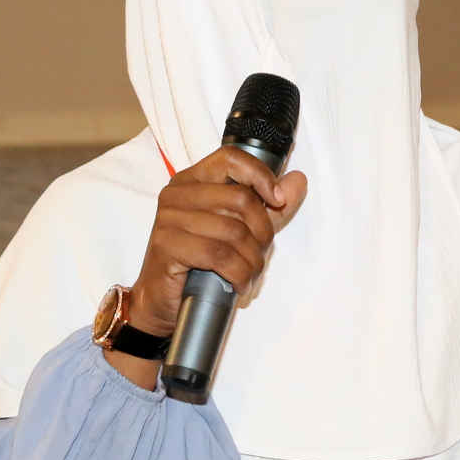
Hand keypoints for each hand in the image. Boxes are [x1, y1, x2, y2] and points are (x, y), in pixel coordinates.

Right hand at [105, 147, 306, 388]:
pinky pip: (218, 255)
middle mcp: (177, 193)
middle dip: (262, 232)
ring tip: (251, 273)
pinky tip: (239, 282)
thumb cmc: (199, 263)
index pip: (231, 159)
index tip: (278, 200)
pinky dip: (238, 273)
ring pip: (233, 231)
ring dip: (252, 259)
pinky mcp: (166, 246)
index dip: (260, 176)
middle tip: (260, 253)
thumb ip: (269, 204)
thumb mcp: (241, 228)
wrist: (162, 300)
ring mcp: (168, 219)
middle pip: (239, 198)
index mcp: (192, 180)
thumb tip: (298, 181)